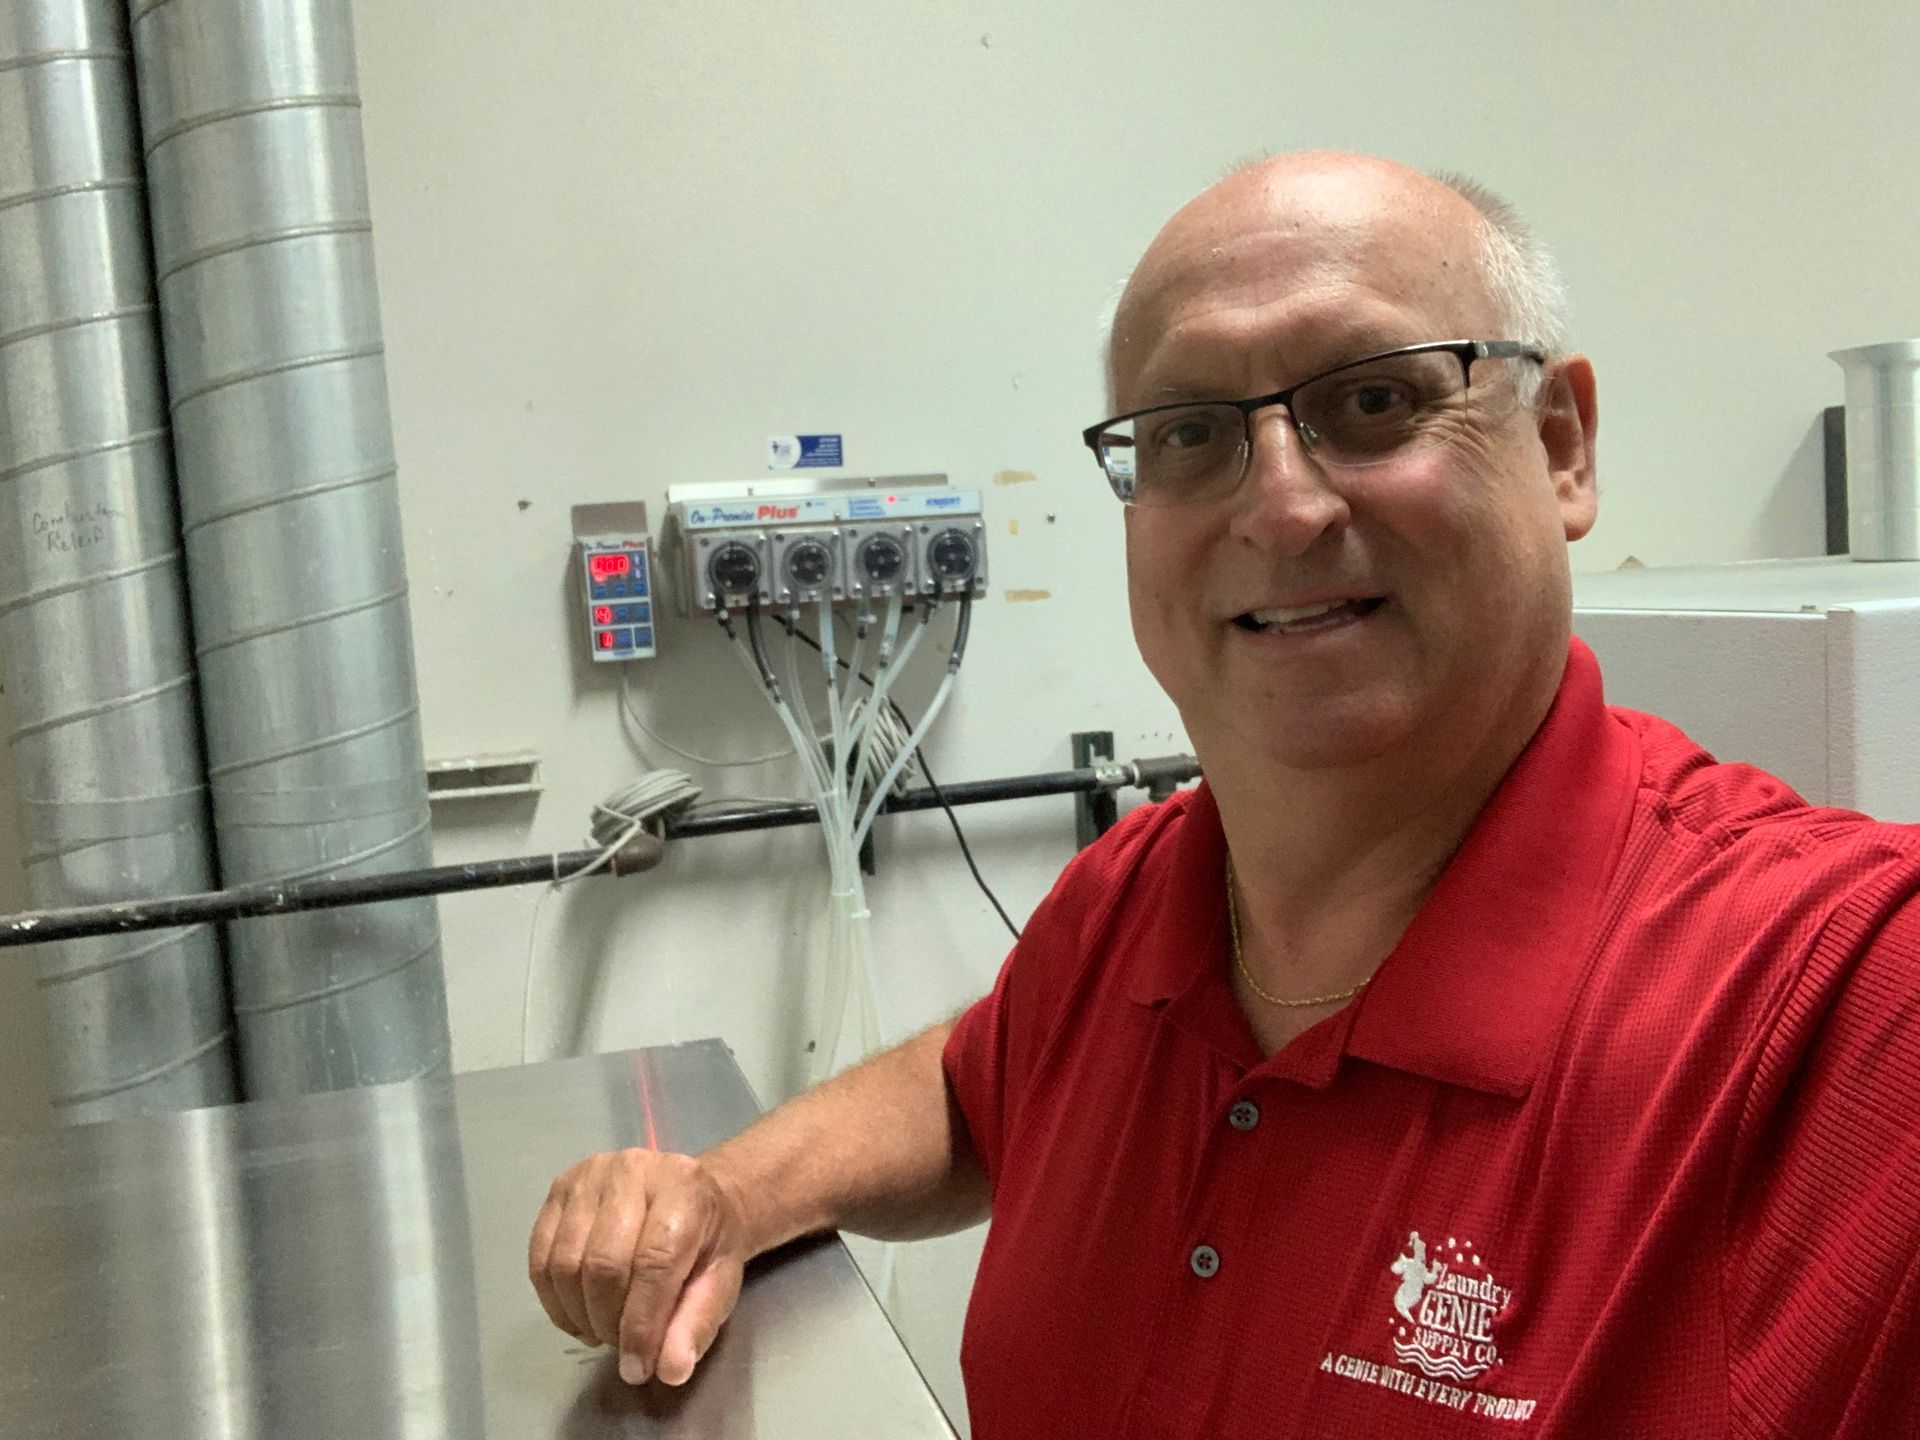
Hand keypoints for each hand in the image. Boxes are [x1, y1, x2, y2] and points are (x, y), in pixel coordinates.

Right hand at [528, 1149, 751, 1385]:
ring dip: (580, 1315)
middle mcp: (633, 1171)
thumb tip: (669, 1370)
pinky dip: (554, 1301)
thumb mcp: (719, 1283)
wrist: (692, 1196)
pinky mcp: (560, 1188)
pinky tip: (578, 1313)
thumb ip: (696, 1325)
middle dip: (608, 1323)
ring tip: (603, 1329)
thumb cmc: (707, 1242)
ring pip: (566, 1264)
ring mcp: (590, 1175)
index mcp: (683, 1189)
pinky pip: (540, 1258)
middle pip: (603, 1264)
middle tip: (622, 1347)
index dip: (641, 1325)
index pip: (653, 1263)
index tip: (638, 1368)